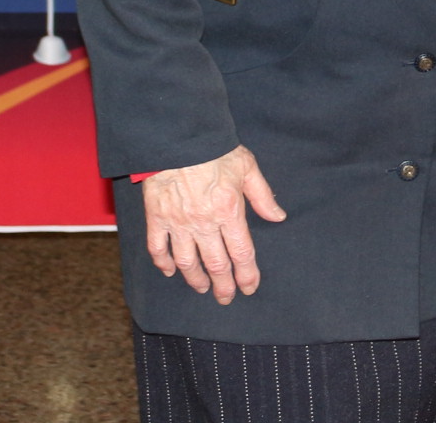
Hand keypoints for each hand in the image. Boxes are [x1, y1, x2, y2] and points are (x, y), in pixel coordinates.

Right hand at [141, 146, 286, 302]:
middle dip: (223, 286)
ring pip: (187, 262)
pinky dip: (163, 263)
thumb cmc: (214, 149)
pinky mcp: (157, 217)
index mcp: (229, 210)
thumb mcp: (246, 166)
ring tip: (202, 288)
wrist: (177, 137)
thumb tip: (278, 216)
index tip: (249, 287)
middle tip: (226, 298)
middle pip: (216, 264)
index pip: (241, 253)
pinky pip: (158, 248)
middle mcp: (204, 222)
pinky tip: (170, 271)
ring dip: (195, 279)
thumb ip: (262, 195)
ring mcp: (178, 222)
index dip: (247, 275)